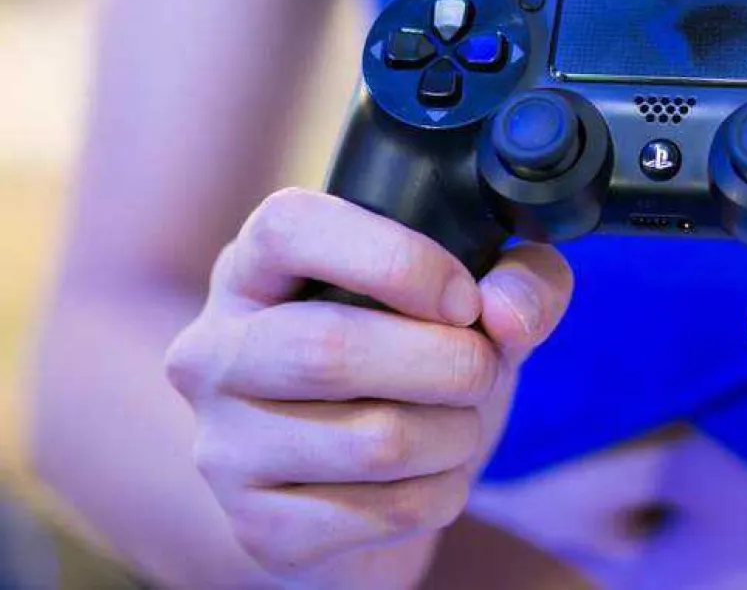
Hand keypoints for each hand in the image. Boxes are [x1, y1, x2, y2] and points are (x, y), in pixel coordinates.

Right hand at [166, 188, 571, 588]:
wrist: (364, 496)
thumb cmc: (410, 374)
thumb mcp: (469, 310)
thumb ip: (519, 281)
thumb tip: (510, 313)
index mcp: (253, 269)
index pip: (289, 229)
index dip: (396, 259)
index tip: (463, 298)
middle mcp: (215, 353)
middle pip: (330, 349)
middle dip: (449, 362)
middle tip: (482, 370)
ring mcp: (225, 447)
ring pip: (375, 442)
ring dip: (456, 434)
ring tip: (458, 426)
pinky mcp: (261, 528)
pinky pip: (388, 511)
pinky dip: (443, 494)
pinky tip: (430, 480)